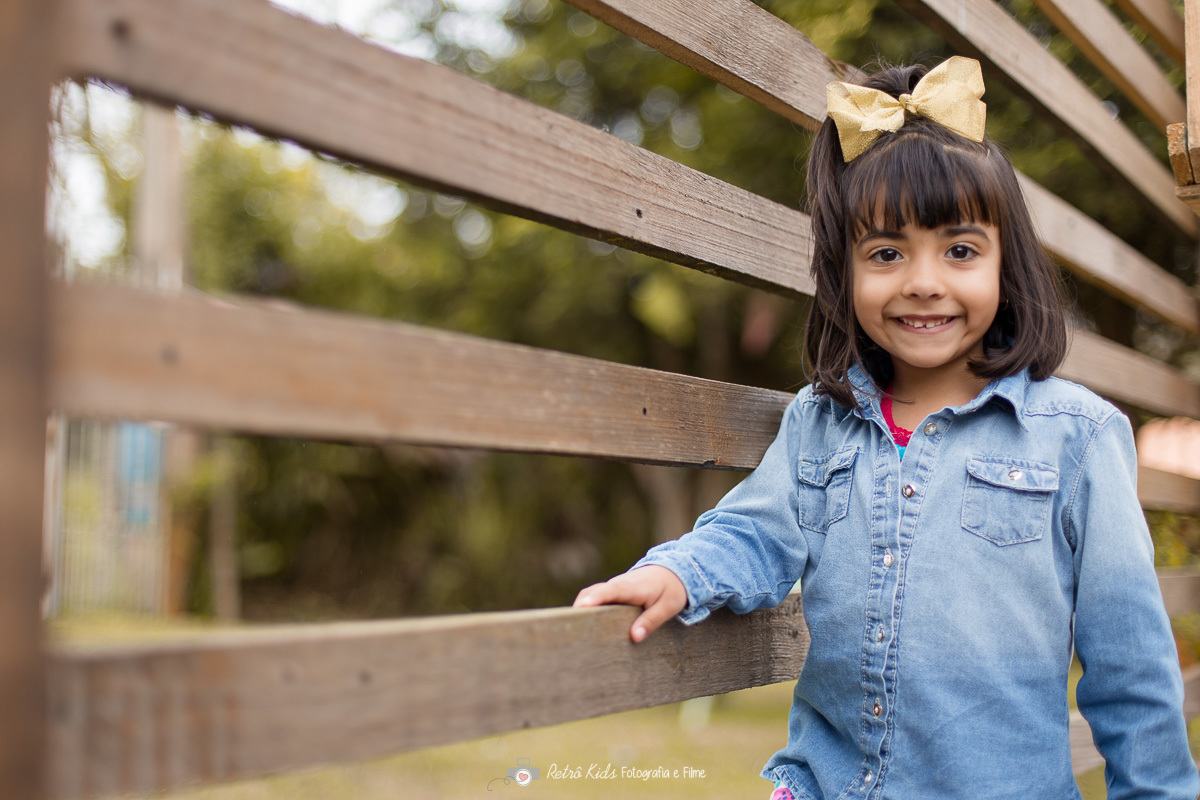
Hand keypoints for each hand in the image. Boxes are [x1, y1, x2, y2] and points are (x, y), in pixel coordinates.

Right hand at [573, 565, 687, 642]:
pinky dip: (587, 609)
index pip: (610, 591)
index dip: (595, 598)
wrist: (673, 571)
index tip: (582, 607)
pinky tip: (583, 627)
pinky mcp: (612, 592)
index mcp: (632, 587)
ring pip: (590, 596)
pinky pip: (595, 598)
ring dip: (581, 610)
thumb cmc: (671, 590)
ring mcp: (613, 588)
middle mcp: (618, 585)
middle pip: (592, 593)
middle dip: (579, 607)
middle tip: (569, 629)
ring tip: (572, 632)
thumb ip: (651, 621)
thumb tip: (634, 637)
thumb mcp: (668, 607)